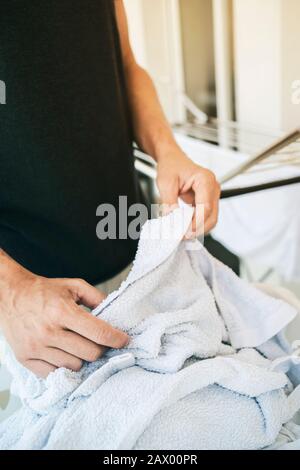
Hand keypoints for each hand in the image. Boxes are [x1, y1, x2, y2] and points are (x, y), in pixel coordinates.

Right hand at [0, 265, 128, 377]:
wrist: (9, 295)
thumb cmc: (43, 290)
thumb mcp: (73, 286)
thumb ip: (97, 298)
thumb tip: (115, 314)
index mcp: (62, 311)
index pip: (98, 333)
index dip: (116, 339)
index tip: (124, 340)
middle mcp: (48, 331)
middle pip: (90, 353)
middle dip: (101, 348)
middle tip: (100, 342)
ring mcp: (35, 347)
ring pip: (74, 366)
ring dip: (82, 358)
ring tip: (79, 346)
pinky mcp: (25, 358)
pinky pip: (54, 374)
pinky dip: (63, 367)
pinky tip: (65, 354)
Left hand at [156, 150, 220, 236]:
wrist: (172, 159)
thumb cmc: (170, 166)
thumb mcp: (165, 183)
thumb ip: (169, 202)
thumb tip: (172, 220)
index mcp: (205, 179)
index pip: (205, 207)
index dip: (195, 223)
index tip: (183, 233)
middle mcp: (213, 187)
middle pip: (212, 216)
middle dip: (198, 229)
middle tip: (182, 237)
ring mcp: (212, 194)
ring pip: (211, 219)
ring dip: (198, 229)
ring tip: (182, 234)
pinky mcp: (208, 200)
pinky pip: (205, 216)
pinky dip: (196, 224)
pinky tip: (185, 228)